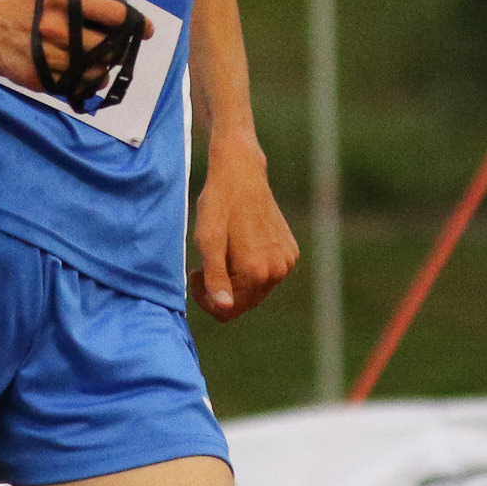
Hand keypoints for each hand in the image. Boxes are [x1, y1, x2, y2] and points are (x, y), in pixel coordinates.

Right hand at [0, 0, 141, 91]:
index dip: (134, 21)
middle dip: (121, 44)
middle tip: (121, 41)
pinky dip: (92, 79)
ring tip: (103, 53)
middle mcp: (58, 29)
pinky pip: (84, 84)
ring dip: (107, 63)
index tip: (142, 26)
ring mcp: (52, 57)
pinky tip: (88, 68)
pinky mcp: (48, 79)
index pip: (115, 15)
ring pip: (100, 68)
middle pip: (112, 46)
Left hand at [189, 150, 297, 320]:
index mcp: (256, 272)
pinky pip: (267, 275)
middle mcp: (278, 271)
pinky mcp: (291, 252)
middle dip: (221, 290)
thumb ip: (215, 278)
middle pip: (244, 303)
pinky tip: (240, 246)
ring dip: (236, 279)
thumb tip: (224, 308)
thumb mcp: (208, 241)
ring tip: (223, 253)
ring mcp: (287, 262)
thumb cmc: (219, 205)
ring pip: (255, 291)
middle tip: (203, 266)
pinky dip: (251, 268)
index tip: (195, 273)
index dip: (205, 298)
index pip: (227, 311)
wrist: (242, 174)